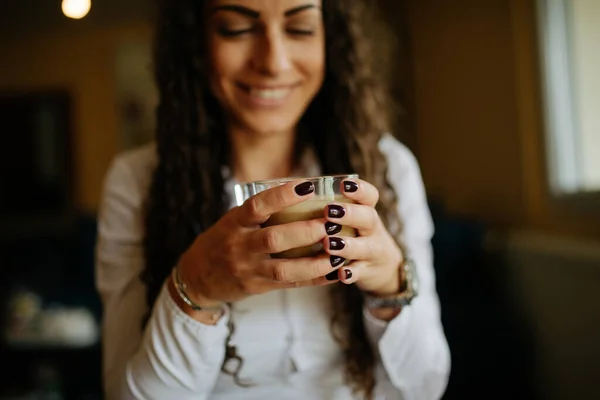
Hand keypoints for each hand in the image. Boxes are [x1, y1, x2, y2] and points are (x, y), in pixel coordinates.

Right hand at [177, 180, 340, 306]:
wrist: (198, 277)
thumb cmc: (223, 240)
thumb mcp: (233, 220)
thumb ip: (261, 210)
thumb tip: (304, 189)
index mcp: (234, 222)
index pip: (258, 205)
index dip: (282, 195)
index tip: (308, 185)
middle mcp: (240, 246)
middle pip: (274, 238)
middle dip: (305, 231)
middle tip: (331, 222)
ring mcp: (248, 269)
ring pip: (284, 268)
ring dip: (315, 261)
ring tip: (339, 253)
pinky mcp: (258, 287)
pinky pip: (289, 284)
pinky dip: (313, 279)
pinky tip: (334, 273)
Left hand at [322, 179, 403, 295]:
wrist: (383, 266)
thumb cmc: (355, 234)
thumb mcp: (351, 218)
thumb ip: (329, 206)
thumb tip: (292, 189)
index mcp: (365, 211)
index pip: (369, 196)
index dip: (359, 189)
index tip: (343, 184)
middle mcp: (371, 229)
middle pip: (368, 218)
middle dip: (349, 214)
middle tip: (328, 211)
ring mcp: (371, 251)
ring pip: (364, 247)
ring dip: (346, 245)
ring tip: (327, 243)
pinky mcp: (367, 271)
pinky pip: (360, 273)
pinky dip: (350, 274)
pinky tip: (340, 274)